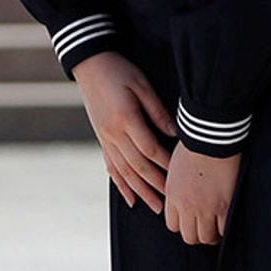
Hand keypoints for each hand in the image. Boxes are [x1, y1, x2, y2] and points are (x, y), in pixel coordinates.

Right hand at [73, 51, 177, 214]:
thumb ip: (157, 111)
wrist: (88, 63)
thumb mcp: (141, 84)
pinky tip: (129, 198)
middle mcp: (113, 133)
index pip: (151, 150)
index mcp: (126, 119)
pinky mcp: (101, 137)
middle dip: (157, 186)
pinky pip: (110, 165)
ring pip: (124, 171)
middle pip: (138, 166)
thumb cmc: (118, 69)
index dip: (167, 165)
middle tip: (172, 204)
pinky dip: (120, 183)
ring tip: (155, 207)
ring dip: (140, 191)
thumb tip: (175, 134)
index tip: (182, 178)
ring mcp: (105, 137)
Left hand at [165, 144, 240, 245]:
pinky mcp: (224, 207)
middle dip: (197, 233)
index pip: (172, 225)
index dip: (183, 225)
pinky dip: (226, 230)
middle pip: (189, 236)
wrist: (210, 139)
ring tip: (217, 226)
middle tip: (205, 227)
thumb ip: (176, 188)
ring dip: (213, 234)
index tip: (190, 221)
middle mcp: (186, 205)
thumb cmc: (193, 147)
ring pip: (206, 238)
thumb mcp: (175, 170)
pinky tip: (228, 221)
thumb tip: (179, 200)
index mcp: (172, 195)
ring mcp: (206, 208)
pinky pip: (225, 231)